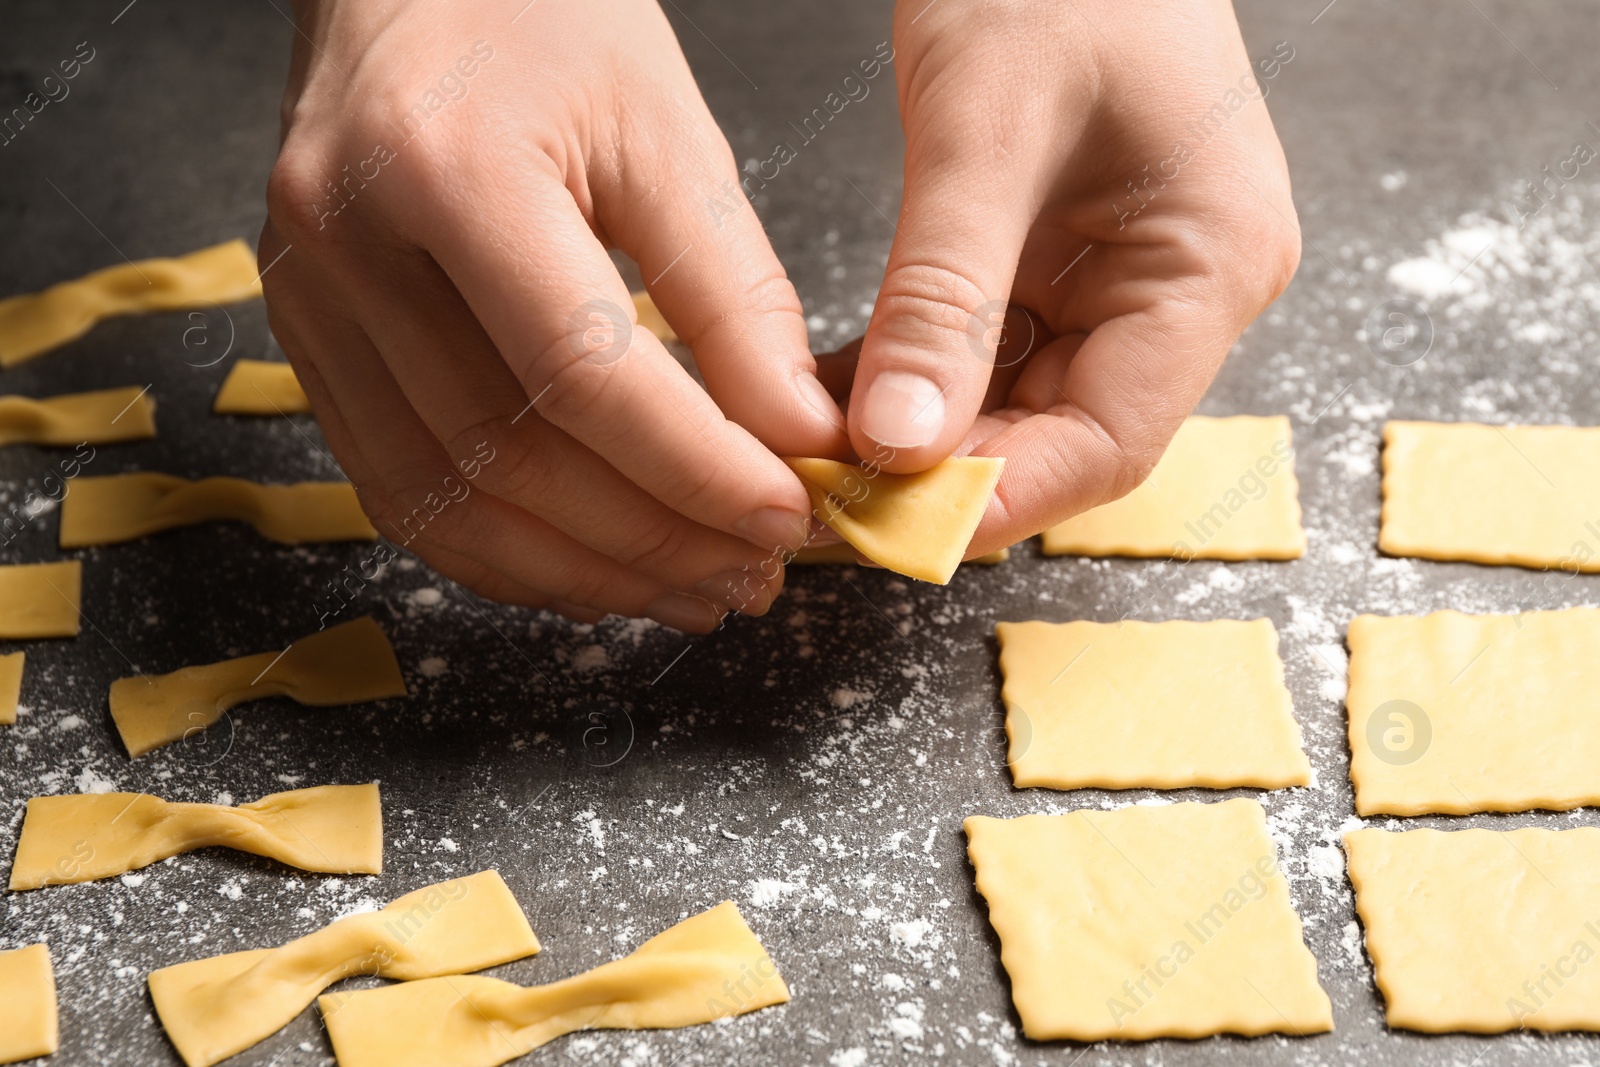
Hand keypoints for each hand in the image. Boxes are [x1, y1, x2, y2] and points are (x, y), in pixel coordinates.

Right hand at [262, 0, 846, 631]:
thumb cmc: (540, 15)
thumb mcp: (665, 128)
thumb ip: (732, 292)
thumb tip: (796, 440)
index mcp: (444, 169)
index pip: (580, 374)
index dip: (696, 469)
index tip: (788, 514)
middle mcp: (346, 247)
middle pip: (510, 457)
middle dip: (653, 540)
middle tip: (754, 573)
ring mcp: (308, 305)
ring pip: (448, 502)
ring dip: (584, 573)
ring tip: (692, 592)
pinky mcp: (308, 344)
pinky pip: (400, 492)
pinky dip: (506, 553)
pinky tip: (592, 570)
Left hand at [832, 0, 1300, 555]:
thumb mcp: (985, 133)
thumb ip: (942, 297)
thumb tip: (897, 444)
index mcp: (1211, 263)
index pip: (1113, 438)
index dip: (1002, 498)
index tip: (893, 528)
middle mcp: (1179, 286)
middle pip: (1062, 432)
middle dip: (944, 472)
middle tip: (830, 494)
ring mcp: (1121, 274)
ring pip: (1015, 399)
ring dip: (919, 431)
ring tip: (817, 451)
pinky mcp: (1060, 257)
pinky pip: (986, 346)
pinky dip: (911, 373)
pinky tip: (833, 389)